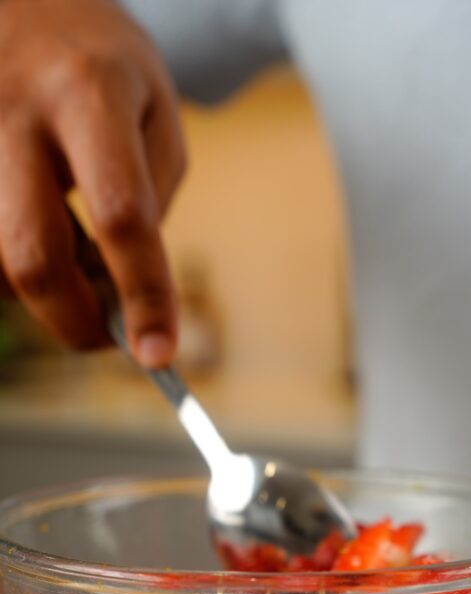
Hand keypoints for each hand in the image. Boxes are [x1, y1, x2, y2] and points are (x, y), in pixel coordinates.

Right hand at [0, 0, 185, 365]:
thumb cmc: (101, 64)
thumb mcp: (154, 113)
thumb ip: (148, 203)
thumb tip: (122, 301)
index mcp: (88, 93)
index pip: (120, 215)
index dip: (143, 294)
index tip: (158, 354)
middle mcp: (14, 112)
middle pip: (31, 256)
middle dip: (73, 320)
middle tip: (104, 335)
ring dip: (38, 288)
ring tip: (70, 250)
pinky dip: (8, 267)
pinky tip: (33, 232)